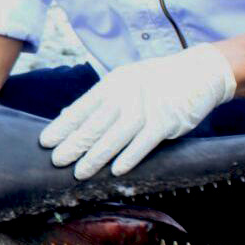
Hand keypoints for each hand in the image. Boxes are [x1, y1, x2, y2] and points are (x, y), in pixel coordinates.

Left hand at [39, 43, 235, 179]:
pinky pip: (144, 143)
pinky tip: (114, 171)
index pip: (82, 107)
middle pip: (95, 123)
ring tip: (79, 172)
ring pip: (115, 136)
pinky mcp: (166, 121)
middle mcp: (126, 94)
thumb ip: (98, 100)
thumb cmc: (155, 81)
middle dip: (74, 144)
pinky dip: (129, 157)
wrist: (199, 72)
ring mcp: (146, 108)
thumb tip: (66, 115)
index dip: (63, 126)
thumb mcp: (124, 82)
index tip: (46, 142)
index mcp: (112, 84)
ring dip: (96, 156)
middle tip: (56, 161)